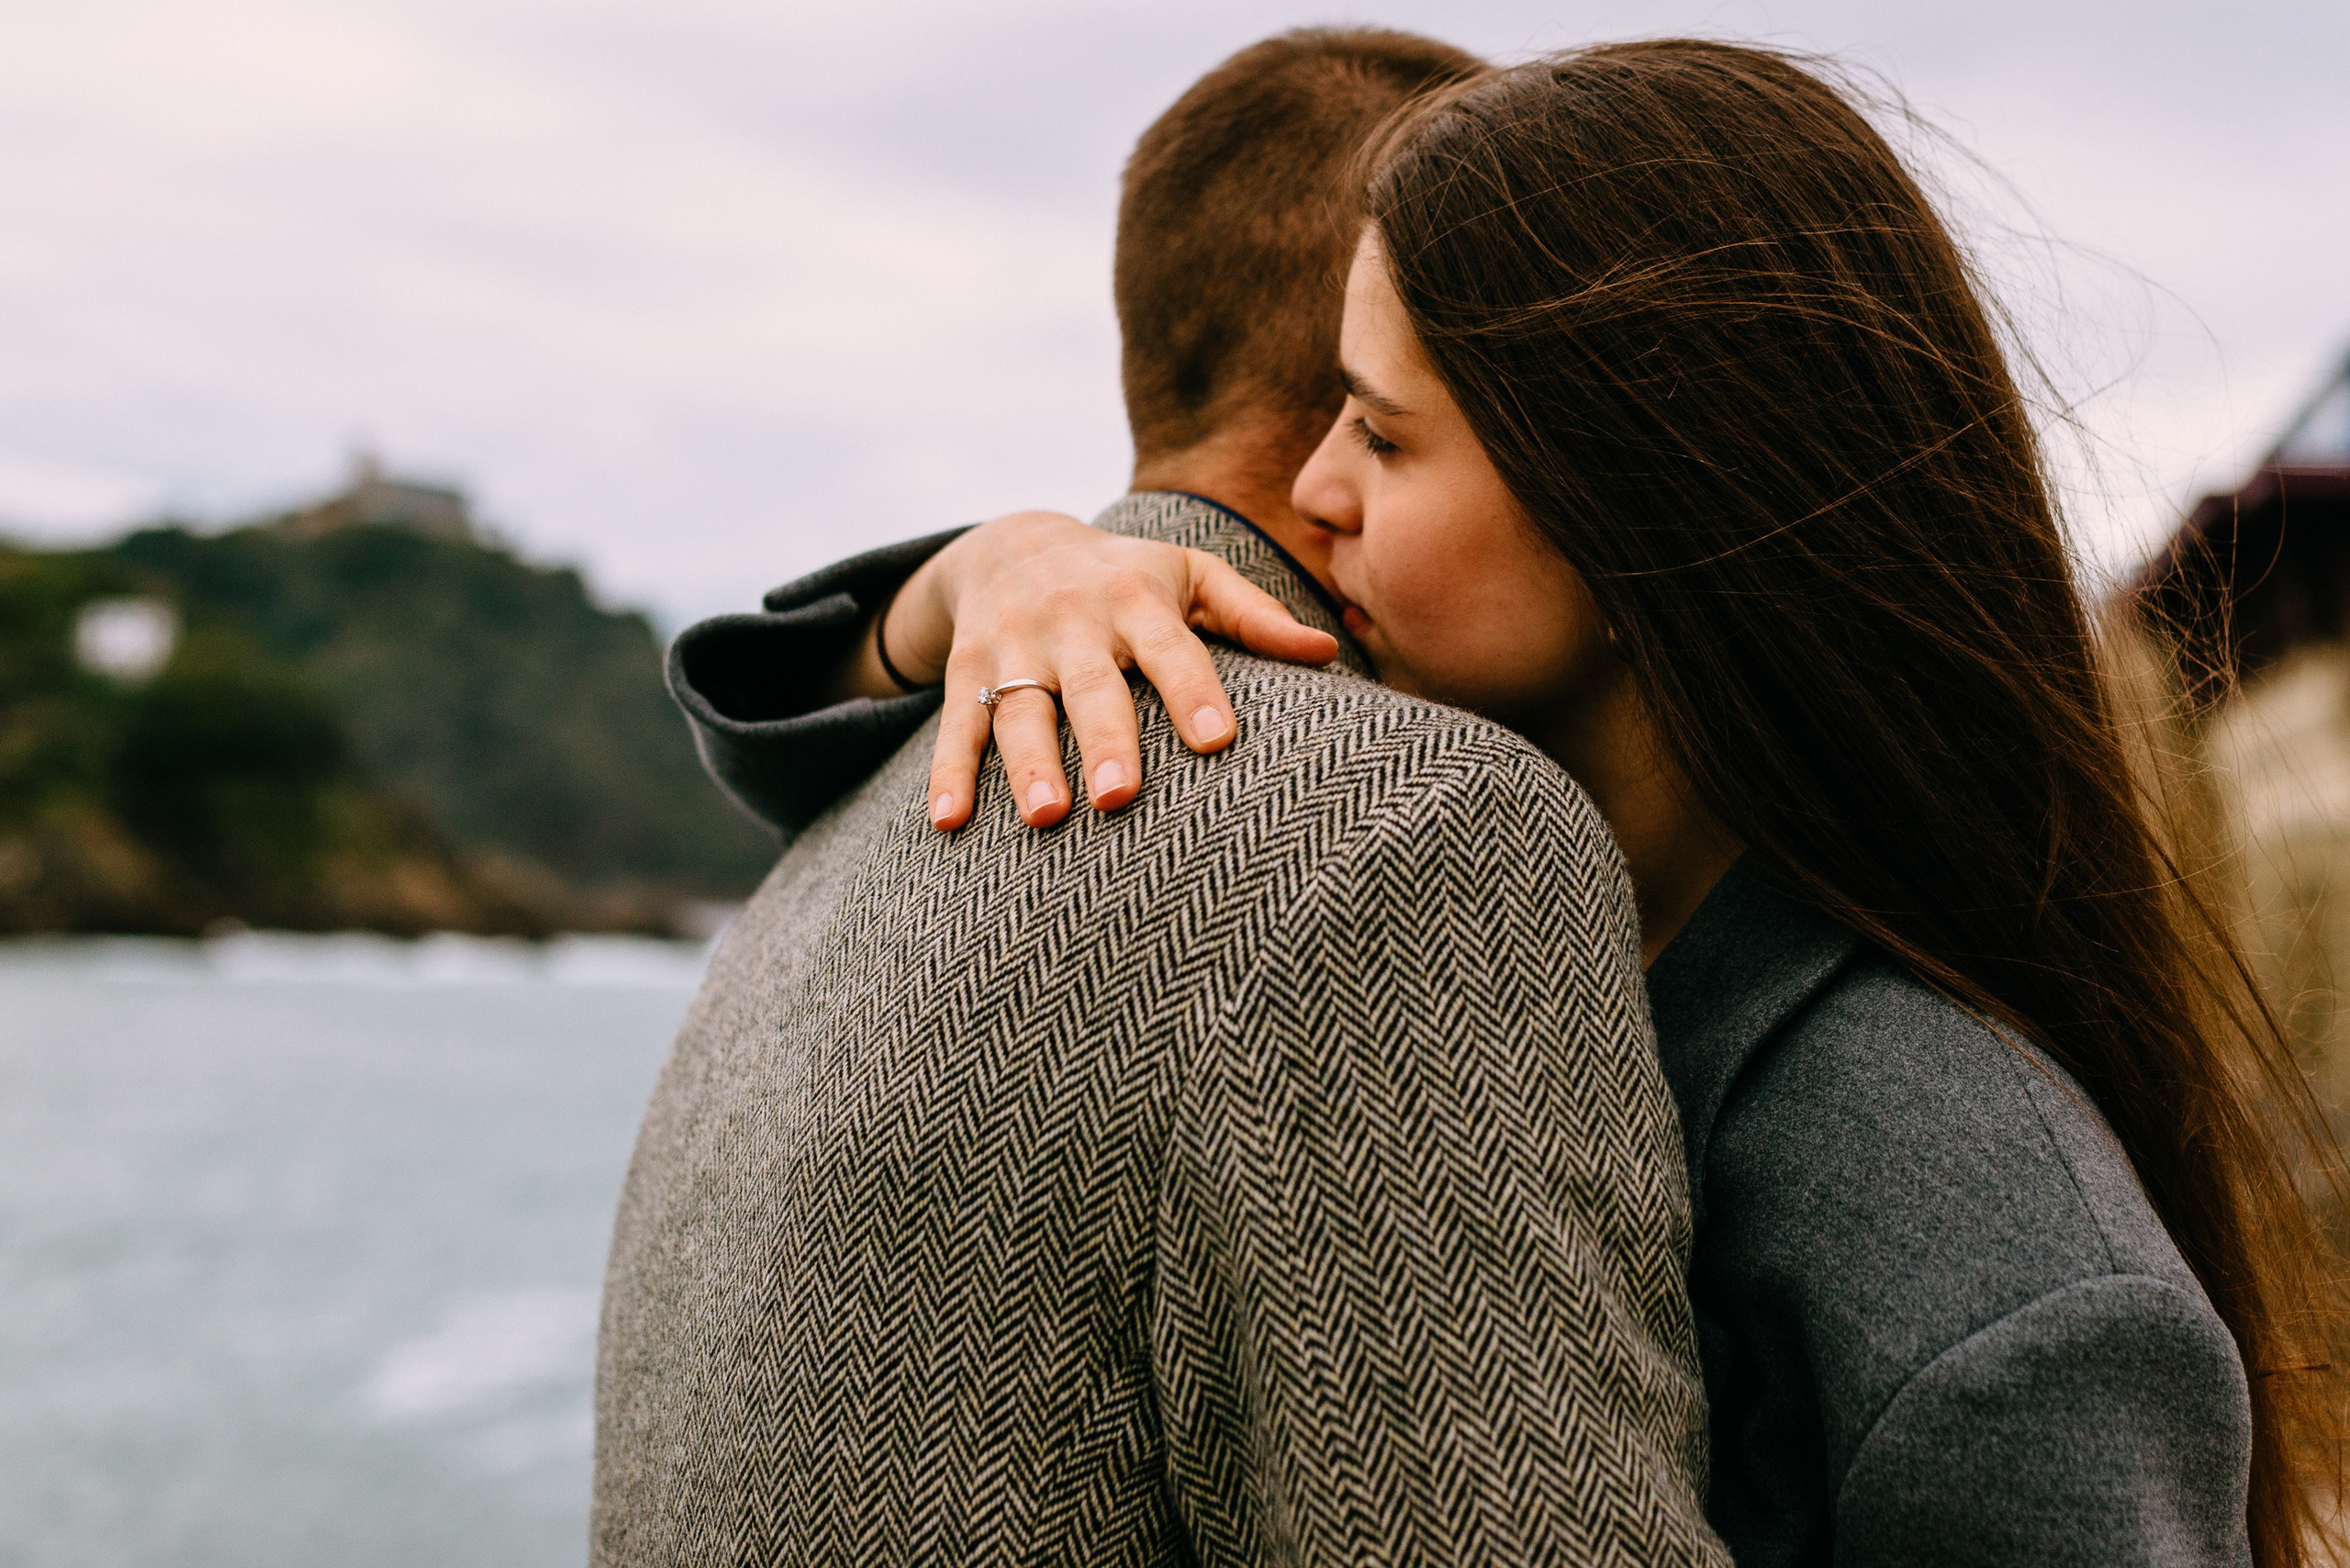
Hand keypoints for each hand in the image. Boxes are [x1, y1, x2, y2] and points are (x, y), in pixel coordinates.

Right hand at [888, 510, 1339, 829]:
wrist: (1011, 541)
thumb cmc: (1126, 574)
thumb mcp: (1190, 574)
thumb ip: (1253, 616)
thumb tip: (1329, 651)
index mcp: (1135, 598)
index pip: (1171, 647)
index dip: (1192, 691)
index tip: (1216, 740)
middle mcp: (1071, 621)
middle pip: (1091, 687)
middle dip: (1105, 740)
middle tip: (1120, 796)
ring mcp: (1012, 648)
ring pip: (1019, 711)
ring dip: (1028, 765)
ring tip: (1046, 817)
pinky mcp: (964, 673)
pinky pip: (955, 727)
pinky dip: (948, 774)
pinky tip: (949, 823)